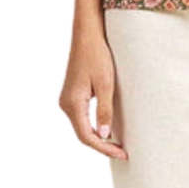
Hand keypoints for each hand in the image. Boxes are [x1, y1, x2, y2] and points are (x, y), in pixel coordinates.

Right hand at [58, 0, 127, 160]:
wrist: (87, 34)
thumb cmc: (98, 55)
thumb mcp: (105, 83)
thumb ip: (104, 110)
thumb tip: (103, 136)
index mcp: (72, 104)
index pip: (87, 136)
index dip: (104, 148)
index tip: (121, 153)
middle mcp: (66, 104)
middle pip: (83, 134)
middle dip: (102, 145)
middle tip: (123, 152)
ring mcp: (68, 99)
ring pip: (82, 126)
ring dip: (98, 137)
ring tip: (117, 144)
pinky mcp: (73, 94)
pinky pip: (82, 116)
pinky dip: (94, 125)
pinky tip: (107, 128)